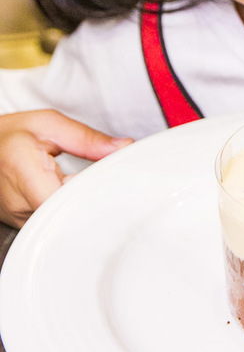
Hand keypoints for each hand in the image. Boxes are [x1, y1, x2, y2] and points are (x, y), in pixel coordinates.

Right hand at [0, 110, 132, 227]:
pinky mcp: (23, 226)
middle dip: (96, 206)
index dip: (94, 198)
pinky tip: (83, 201)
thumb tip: (124, 146)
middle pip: (69, 218)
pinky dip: (72, 214)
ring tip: (99, 193)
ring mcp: (20, 219)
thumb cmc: (9, 135)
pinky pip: (54, 227)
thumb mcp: (48, 124)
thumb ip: (86, 138)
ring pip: (63, 226)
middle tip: (117, 192)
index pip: (66, 201)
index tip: (116, 187)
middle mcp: (20, 203)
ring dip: (84, 211)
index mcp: (25, 172)